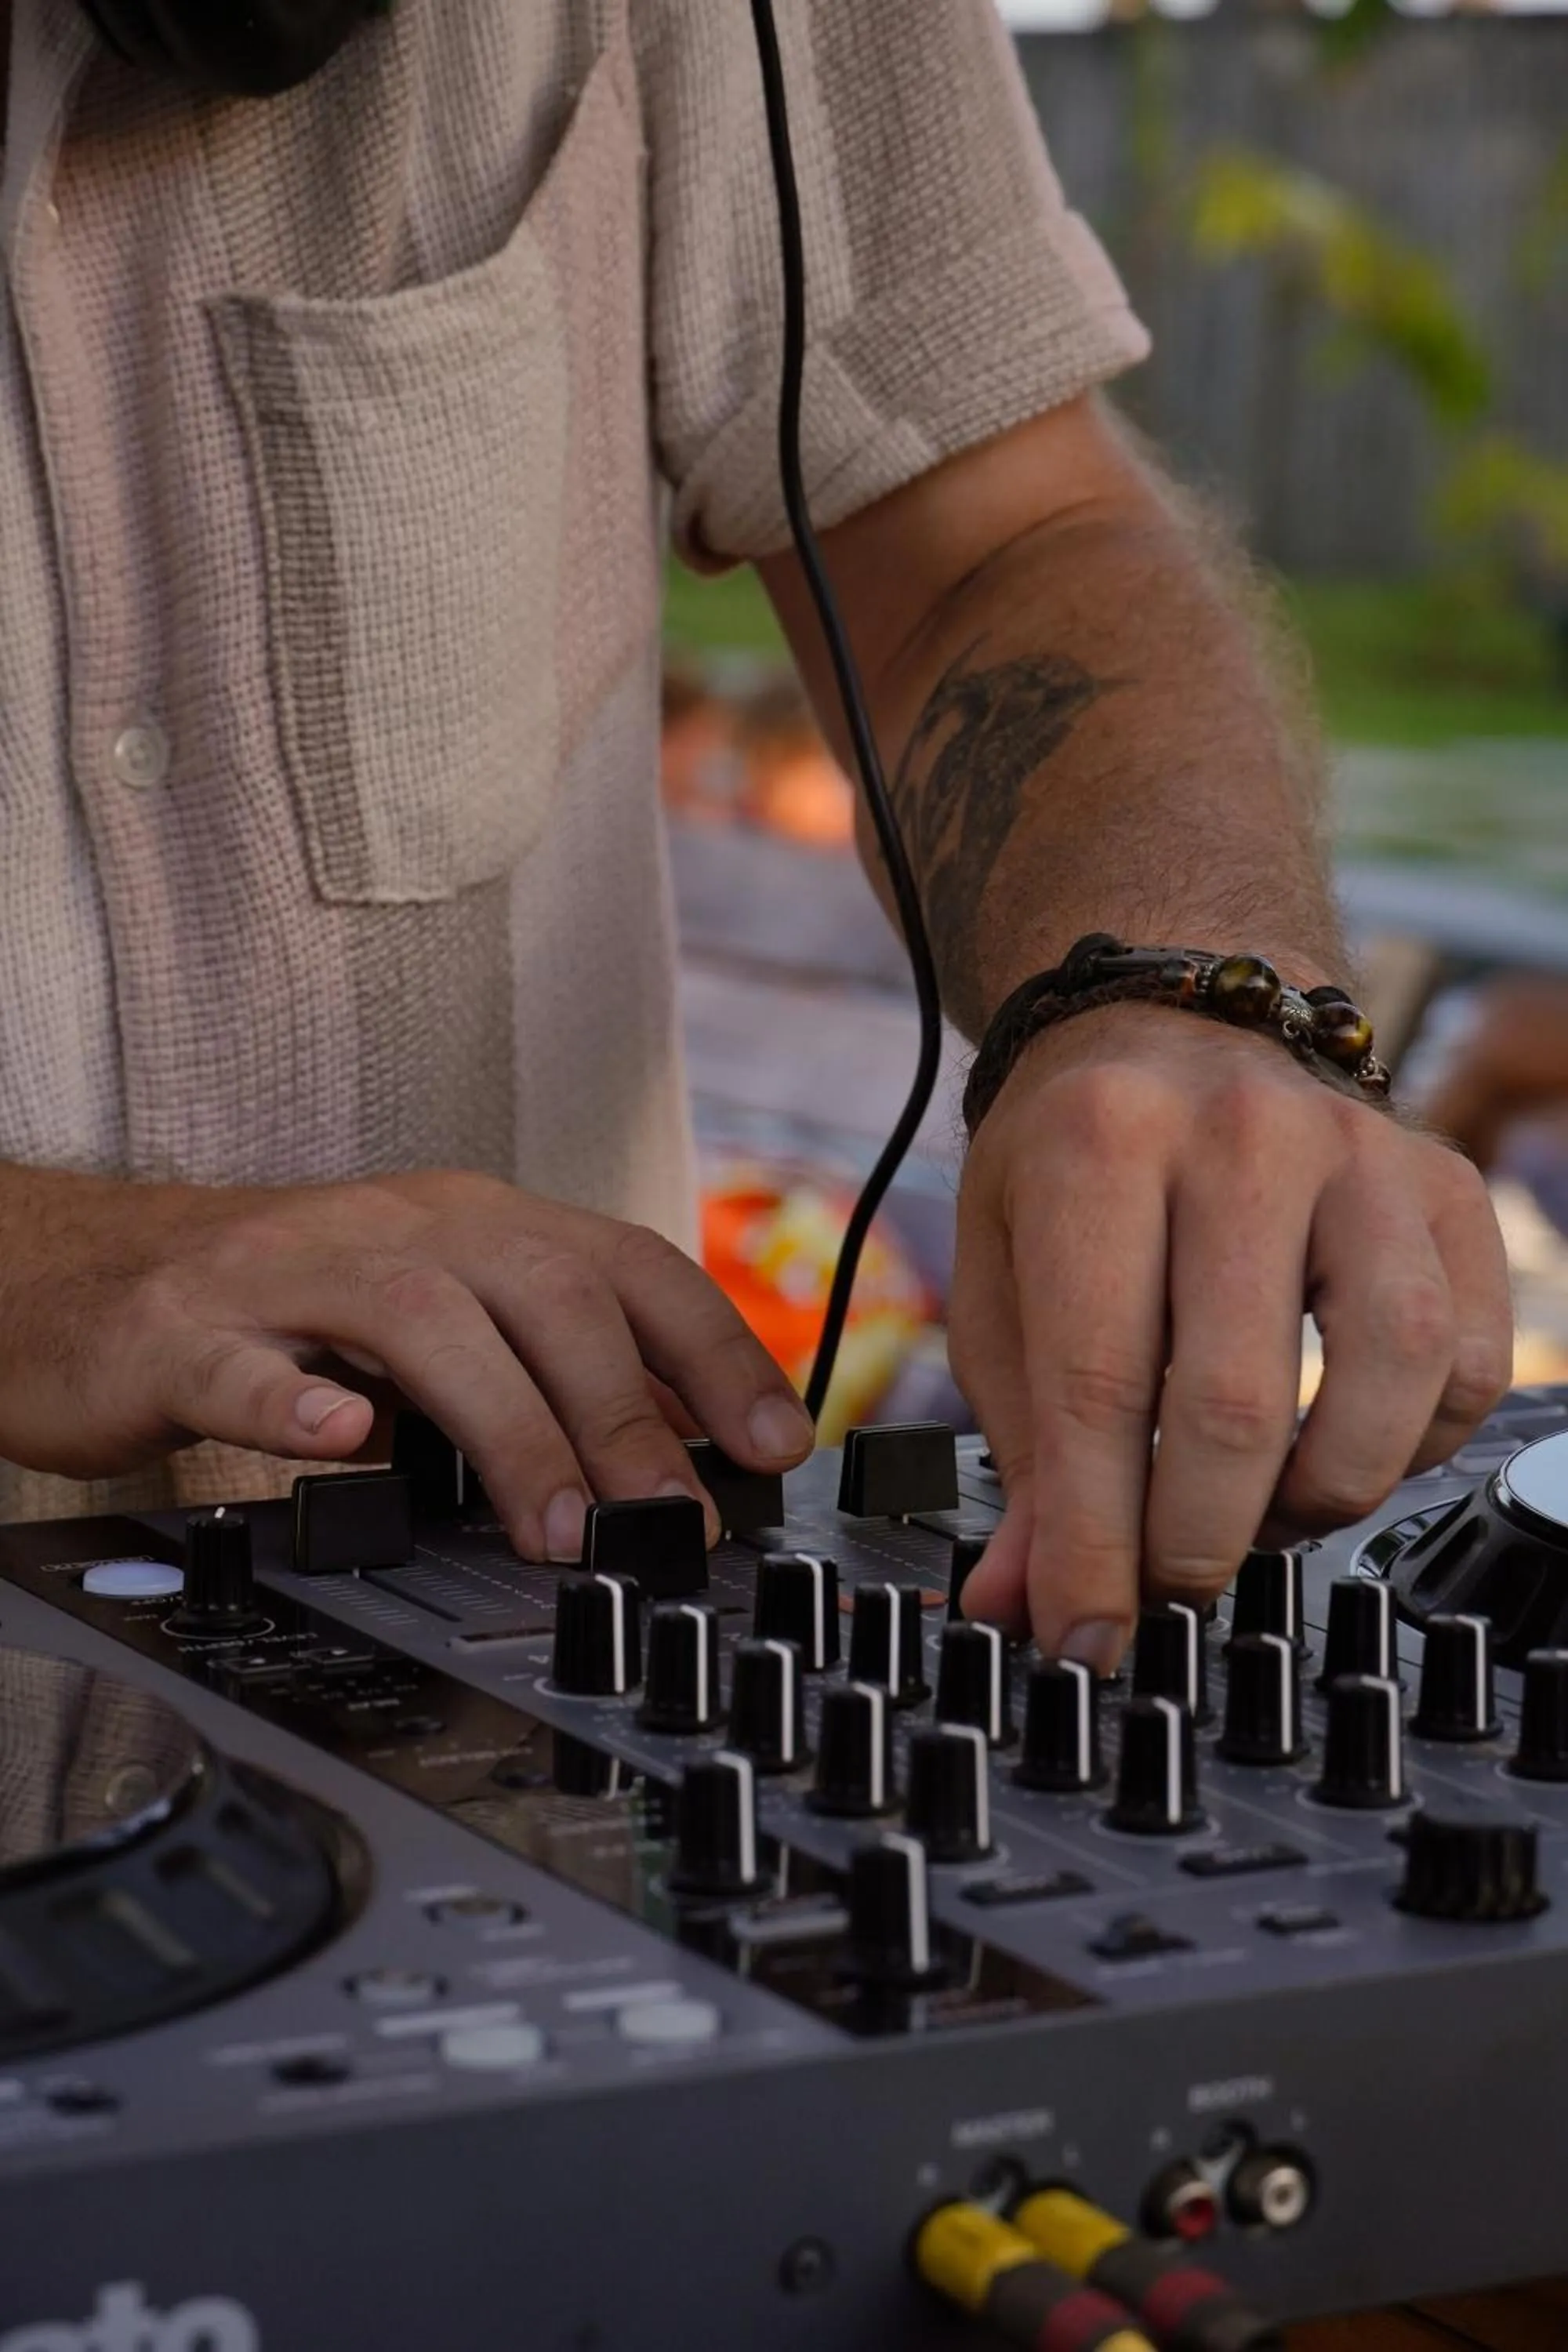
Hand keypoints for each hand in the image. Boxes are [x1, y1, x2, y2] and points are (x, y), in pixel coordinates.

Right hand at [0, 1168, 813, 1558]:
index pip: (625, 1263)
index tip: (777, 1444)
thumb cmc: (283, 1312)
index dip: (714, 1350)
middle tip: (674, 1520)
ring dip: (507, 1430)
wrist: (83, 1280)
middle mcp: (397, 1228)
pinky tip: (343, 1443)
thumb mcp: (435, 1321)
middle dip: (626, 1411)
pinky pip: (248, 1363)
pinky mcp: (185, 1331)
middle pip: (542, 1291)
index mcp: (471, 1224)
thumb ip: (538, 1370)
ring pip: (420, 1322)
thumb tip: (672, 1456)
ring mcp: (288, 1272)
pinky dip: (299, 1404)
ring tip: (558, 1528)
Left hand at [950, 1005, 1512, 1666]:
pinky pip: (1467, 1359)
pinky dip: (1409, 1441)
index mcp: (1101, 1146)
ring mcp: (1364, 1153)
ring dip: (1317, 1494)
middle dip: (1196, 1543)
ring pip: (1386, 1376)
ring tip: (1255, 1513)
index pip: (1100, 1388)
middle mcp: (1242, 1134)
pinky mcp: (1447, 1186)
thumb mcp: (1003, 1284)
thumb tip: (1020, 1605)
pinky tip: (1337, 1444)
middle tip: (1165, 1589)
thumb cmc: (1073, 1166)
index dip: (1093, 1545)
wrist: (1171, 1023)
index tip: (1083, 1639)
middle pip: (1238, 1402)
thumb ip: (1019, 1449)